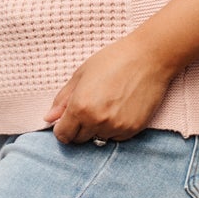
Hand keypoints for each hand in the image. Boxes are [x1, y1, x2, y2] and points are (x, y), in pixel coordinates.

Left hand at [44, 35, 175, 143]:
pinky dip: (115, 128)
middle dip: (80, 128)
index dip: (63, 128)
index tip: (68, 121)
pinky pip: (117, 137)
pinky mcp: (133, 129)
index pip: (63, 135)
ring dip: (98, 128)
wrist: (149, 57)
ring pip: (99, 138)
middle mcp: (97, 121)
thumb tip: (49, 118)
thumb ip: (63, 99)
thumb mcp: (81, 74)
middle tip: (90, 108)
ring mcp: (116, 127)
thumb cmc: (113, 60)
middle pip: (79, 139)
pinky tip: (121, 108)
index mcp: (80, 107)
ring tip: (108, 105)